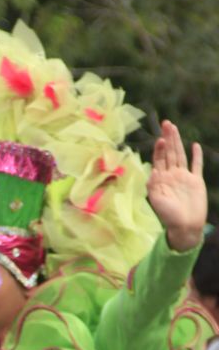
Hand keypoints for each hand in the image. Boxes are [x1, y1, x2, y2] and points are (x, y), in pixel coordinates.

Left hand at [148, 120, 206, 250]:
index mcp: (161, 179)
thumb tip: (153, 170)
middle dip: (167, 138)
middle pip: (169, 153)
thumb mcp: (157, 201)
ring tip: (174, 128)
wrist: (185, 226)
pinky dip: (196, 156)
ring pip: (180, 155)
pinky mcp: (196, 181)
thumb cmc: (168, 217)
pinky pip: (196, 165)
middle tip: (166, 123)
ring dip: (177, 142)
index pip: (159, 160)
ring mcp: (184, 177)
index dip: (158, 149)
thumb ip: (153, 186)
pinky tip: (194, 145)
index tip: (159, 138)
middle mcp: (172, 175)